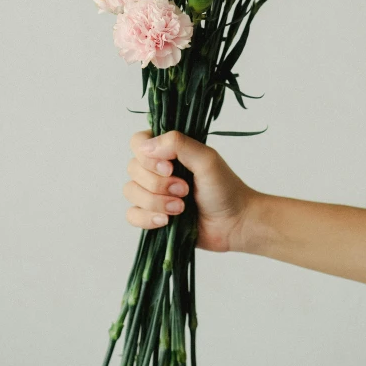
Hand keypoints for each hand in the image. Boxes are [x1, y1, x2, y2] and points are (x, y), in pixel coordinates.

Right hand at [123, 130, 256, 252]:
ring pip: (131, 192)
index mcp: (168, 150)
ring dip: (155, 202)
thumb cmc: (225, 188)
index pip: (138, 142)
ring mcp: (153, 192)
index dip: (148, 157)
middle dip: (158, 184)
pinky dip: (147, 218)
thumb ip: (178, 144)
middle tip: (185, 190)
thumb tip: (145, 146)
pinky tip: (166, 221)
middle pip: (132, 168)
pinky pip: (132, 214)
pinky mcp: (152, 215)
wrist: (234, 223)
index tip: (170, 167)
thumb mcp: (206, 159)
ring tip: (181, 208)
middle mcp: (157, 168)